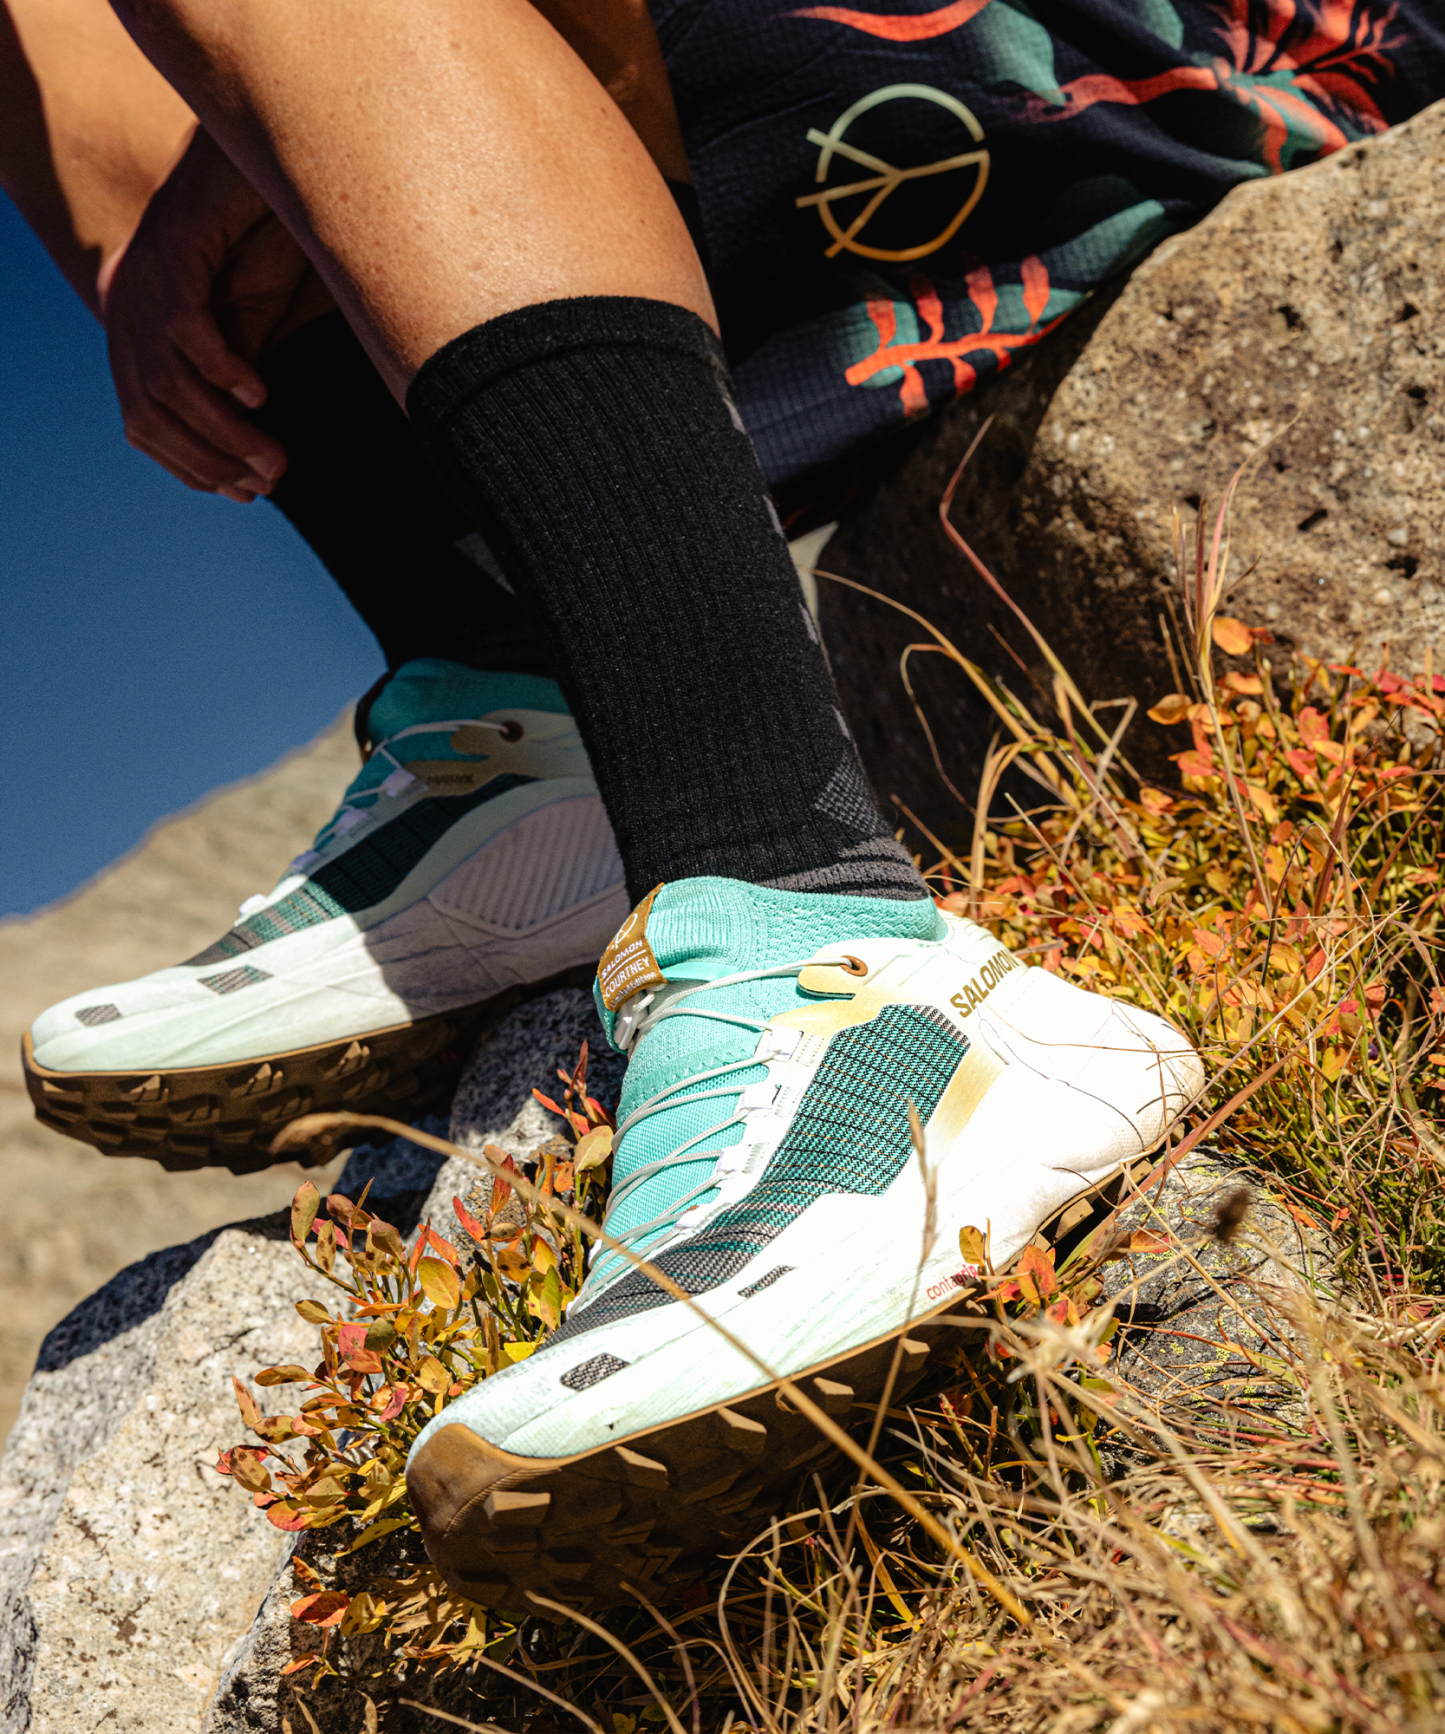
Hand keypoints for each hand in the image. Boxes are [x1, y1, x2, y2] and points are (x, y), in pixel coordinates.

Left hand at [99, 127, 327, 500]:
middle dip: (209, 461)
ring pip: (168, 383)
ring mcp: (143, 277)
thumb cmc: (264, 231)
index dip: (191, 467)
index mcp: (136, 325)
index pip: (143, 421)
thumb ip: (236, 370)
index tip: (246, 493)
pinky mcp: (173, 249)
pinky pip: (188, 332)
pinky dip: (224, 373)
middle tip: (267, 483)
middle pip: (148, 413)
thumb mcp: (250, 318)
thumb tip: (247, 441)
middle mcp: (125, 304)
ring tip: (274, 457)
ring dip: (224, 432)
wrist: (265, 153)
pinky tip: (261, 394)